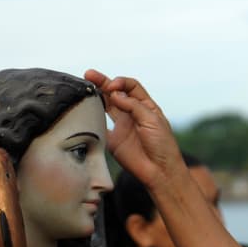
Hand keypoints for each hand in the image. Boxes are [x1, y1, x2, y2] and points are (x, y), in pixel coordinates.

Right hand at [83, 71, 188, 191]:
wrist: (160, 171)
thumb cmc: (163, 145)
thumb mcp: (152, 120)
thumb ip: (133, 105)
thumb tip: (114, 93)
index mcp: (145, 106)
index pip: (131, 86)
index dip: (120, 83)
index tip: (112, 86)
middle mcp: (132, 114)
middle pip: (115, 93)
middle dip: (102, 82)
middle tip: (89, 75)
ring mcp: (121, 126)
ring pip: (106, 106)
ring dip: (96, 96)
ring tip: (85, 87)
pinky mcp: (112, 140)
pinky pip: (99, 126)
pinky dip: (92, 118)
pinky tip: (85, 109)